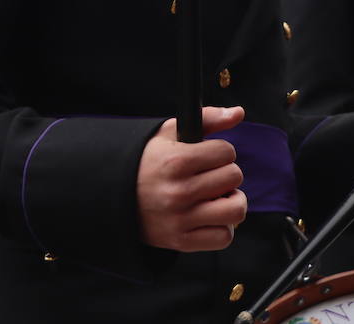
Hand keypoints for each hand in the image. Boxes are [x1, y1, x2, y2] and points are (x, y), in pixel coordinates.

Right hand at [137, 106, 247, 251]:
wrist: (114, 196)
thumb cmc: (147, 161)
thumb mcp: (168, 134)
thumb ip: (207, 119)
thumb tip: (239, 112)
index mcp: (176, 161)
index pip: (226, 152)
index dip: (220, 152)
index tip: (208, 156)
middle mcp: (179, 191)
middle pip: (233, 177)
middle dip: (225, 173)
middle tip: (210, 175)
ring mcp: (181, 218)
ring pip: (235, 209)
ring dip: (232, 201)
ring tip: (218, 197)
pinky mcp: (181, 240)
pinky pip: (223, 237)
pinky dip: (223, 227)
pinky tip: (211, 217)